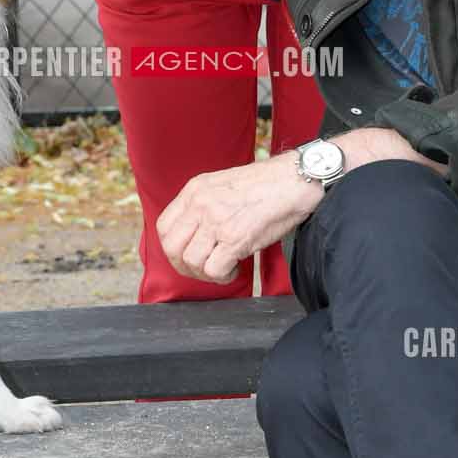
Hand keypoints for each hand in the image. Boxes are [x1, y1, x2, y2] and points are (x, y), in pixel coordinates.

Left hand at [157, 159, 323, 284]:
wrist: (294, 180)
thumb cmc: (266, 185)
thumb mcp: (222, 184)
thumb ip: (203, 205)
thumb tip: (194, 234)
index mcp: (195, 190)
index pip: (163, 227)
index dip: (173, 248)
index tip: (188, 254)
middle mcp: (200, 204)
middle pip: (171, 248)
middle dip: (185, 266)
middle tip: (203, 268)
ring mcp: (216, 221)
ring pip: (191, 262)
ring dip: (206, 273)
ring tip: (224, 267)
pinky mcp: (235, 238)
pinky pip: (214, 270)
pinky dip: (223, 276)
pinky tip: (235, 268)